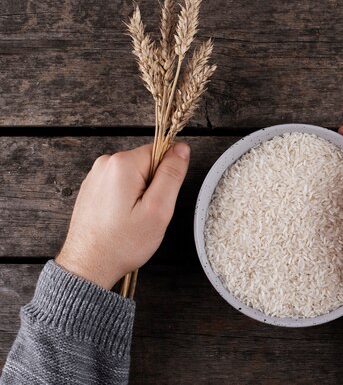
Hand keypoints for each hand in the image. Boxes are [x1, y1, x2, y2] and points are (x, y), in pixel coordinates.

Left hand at [56, 143, 190, 289]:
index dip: (167, 177)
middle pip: (147, 164)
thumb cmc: (123, 242)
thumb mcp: (159, 209)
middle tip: (147, 213)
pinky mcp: (92, 189)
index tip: (158, 199)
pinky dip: (126, 201)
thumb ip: (172, 174)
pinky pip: (121, 186)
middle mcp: (105, 163)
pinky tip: (121, 219)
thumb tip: (182, 149)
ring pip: (135, 176)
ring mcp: (96, 176)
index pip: (161, 152)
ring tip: (133, 219)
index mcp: (122, 164)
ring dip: (140, 195)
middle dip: (154, 187)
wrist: (89, 266)